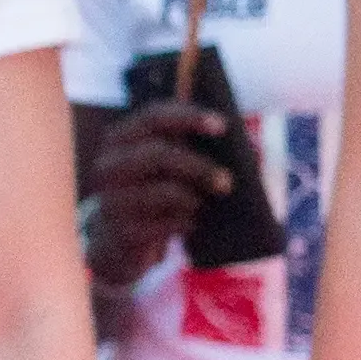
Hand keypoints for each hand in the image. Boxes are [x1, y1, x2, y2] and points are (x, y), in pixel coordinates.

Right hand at [79, 103, 229, 293]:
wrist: (118, 242)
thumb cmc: (153, 194)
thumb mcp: (170, 170)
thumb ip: (199, 150)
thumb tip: (252, 151)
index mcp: (120, 138)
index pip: (153, 117)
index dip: (189, 117)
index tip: (223, 126)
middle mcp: (108, 165)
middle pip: (159, 154)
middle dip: (199, 166)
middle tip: (228, 182)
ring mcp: (110, 199)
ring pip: (163, 192)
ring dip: (193, 198)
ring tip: (202, 204)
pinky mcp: (120, 232)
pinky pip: (162, 225)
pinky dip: (184, 224)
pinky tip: (191, 224)